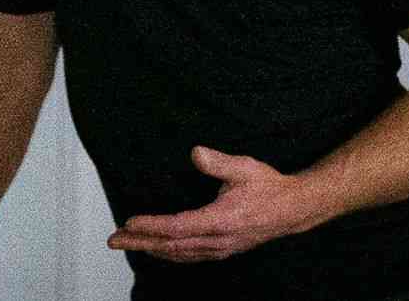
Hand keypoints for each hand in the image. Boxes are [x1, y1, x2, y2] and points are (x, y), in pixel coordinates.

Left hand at [106, 145, 325, 262]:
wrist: (294, 209)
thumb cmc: (269, 186)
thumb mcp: (245, 168)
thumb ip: (219, 162)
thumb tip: (195, 153)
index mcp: (221, 220)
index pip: (178, 227)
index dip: (151, 226)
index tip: (129, 222)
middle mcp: (219, 240)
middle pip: (172, 245)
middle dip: (140, 242)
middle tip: (114, 239)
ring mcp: (221, 248)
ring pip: (179, 253)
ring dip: (151, 249)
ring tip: (127, 243)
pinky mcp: (224, 249)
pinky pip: (191, 256)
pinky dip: (169, 254)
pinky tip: (159, 250)